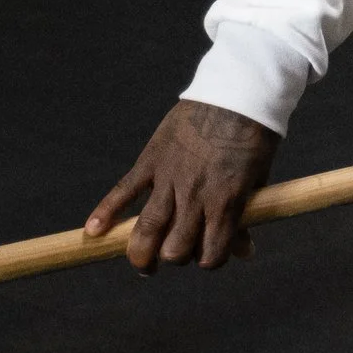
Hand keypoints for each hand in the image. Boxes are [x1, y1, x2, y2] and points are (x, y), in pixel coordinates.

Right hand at [86, 99, 279, 272]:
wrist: (236, 90)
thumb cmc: (253, 136)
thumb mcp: (258, 179)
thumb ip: (246, 215)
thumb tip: (245, 252)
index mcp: (225, 200)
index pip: (210, 254)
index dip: (210, 261)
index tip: (209, 256)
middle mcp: (195, 195)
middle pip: (174, 249)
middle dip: (176, 257)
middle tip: (176, 253)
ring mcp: (169, 177)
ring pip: (147, 229)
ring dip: (141, 253)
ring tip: (142, 262)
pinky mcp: (151, 159)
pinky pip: (123, 191)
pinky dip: (106, 212)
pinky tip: (93, 232)